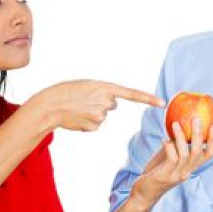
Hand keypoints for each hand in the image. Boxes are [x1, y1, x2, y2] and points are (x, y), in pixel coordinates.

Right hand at [30, 80, 164, 131]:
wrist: (50, 105)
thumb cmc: (67, 91)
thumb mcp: (87, 85)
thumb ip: (103, 92)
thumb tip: (112, 105)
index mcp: (105, 87)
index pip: (132, 94)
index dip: (148, 99)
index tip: (162, 103)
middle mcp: (106, 101)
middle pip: (111, 105)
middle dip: (100, 103)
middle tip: (83, 100)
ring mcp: (100, 116)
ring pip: (102, 115)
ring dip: (91, 113)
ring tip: (77, 108)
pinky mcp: (94, 127)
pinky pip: (95, 125)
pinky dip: (86, 122)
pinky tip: (76, 117)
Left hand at [130, 118, 212, 208]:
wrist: (145, 193)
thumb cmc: (157, 171)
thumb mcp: (169, 156)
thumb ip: (176, 143)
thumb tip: (178, 121)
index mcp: (191, 166)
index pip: (209, 154)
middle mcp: (187, 171)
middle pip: (198, 152)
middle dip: (199, 134)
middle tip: (196, 118)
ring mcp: (177, 175)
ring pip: (185, 154)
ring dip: (181, 137)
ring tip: (175, 124)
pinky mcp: (166, 176)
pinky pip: (171, 159)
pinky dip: (169, 147)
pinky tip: (164, 139)